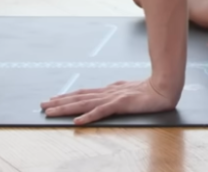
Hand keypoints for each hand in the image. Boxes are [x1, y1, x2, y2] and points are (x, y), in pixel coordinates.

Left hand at [40, 77, 178, 124]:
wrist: (166, 87)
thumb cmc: (150, 89)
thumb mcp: (128, 92)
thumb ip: (115, 95)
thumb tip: (103, 99)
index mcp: (109, 90)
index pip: (83, 93)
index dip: (66, 97)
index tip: (51, 100)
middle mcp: (107, 92)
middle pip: (78, 98)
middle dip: (59, 102)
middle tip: (41, 106)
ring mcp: (113, 97)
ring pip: (84, 103)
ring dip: (66, 108)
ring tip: (51, 111)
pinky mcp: (121, 104)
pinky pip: (102, 111)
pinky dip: (88, 116)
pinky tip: (77, 121)